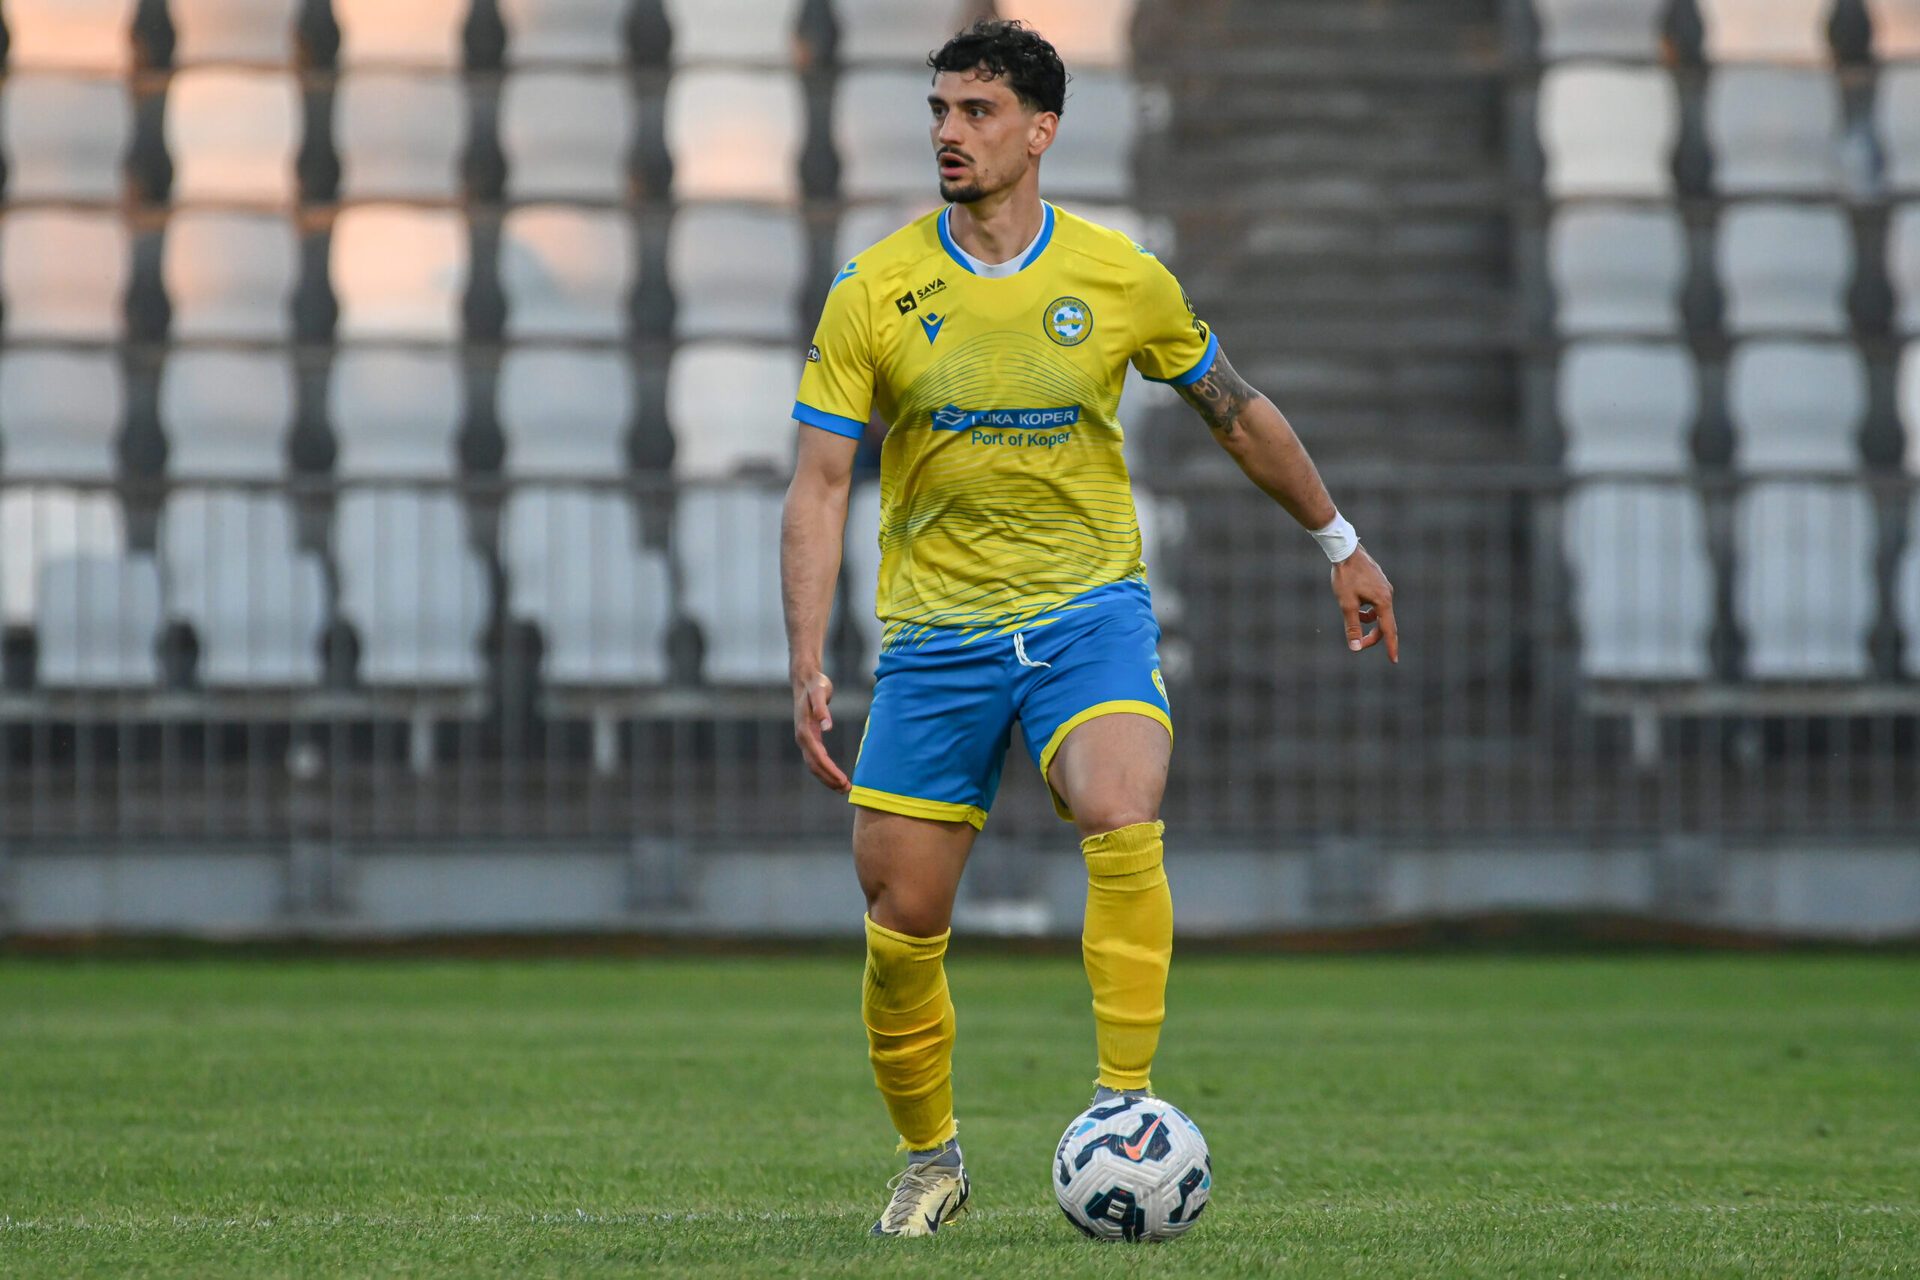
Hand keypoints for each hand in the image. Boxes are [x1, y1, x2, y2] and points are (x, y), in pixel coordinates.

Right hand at [791, 668, 851, 792]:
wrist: (806, 679)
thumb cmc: (815, 685)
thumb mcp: (820, 693)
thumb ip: (823, 709)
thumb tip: (828, 727)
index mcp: (805, 730)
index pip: (818, 757)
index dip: (830, 771)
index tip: (843, 781)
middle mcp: (802, 737)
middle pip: (814, 765)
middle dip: (829, 779)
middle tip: (846, 789)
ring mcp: (804, 738)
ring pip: (813, 764)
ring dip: (827, 777)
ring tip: (843, 787)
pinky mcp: (809, 737)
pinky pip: (815, 758)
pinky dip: (825, 769)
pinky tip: (835, 775)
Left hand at [1331, 546, 1397, 662]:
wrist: (1345, 550)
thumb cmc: (1345, 576)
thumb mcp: (1346, 604)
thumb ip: (1352, 626)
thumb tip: (1355, 647)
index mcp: (1383, 601)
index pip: (1388, 630)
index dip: (1390, 646)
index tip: (1393, 660)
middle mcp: (1388, 595)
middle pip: (1384, 623)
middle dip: (1373, 635)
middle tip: (1358, 643)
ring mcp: (1385, 588)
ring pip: (1379, 613)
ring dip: (1368, 621)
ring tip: (1352, 616)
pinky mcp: (1379, 583)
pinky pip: (1377, 603)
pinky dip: (1367, 609)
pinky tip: (1356, 605)